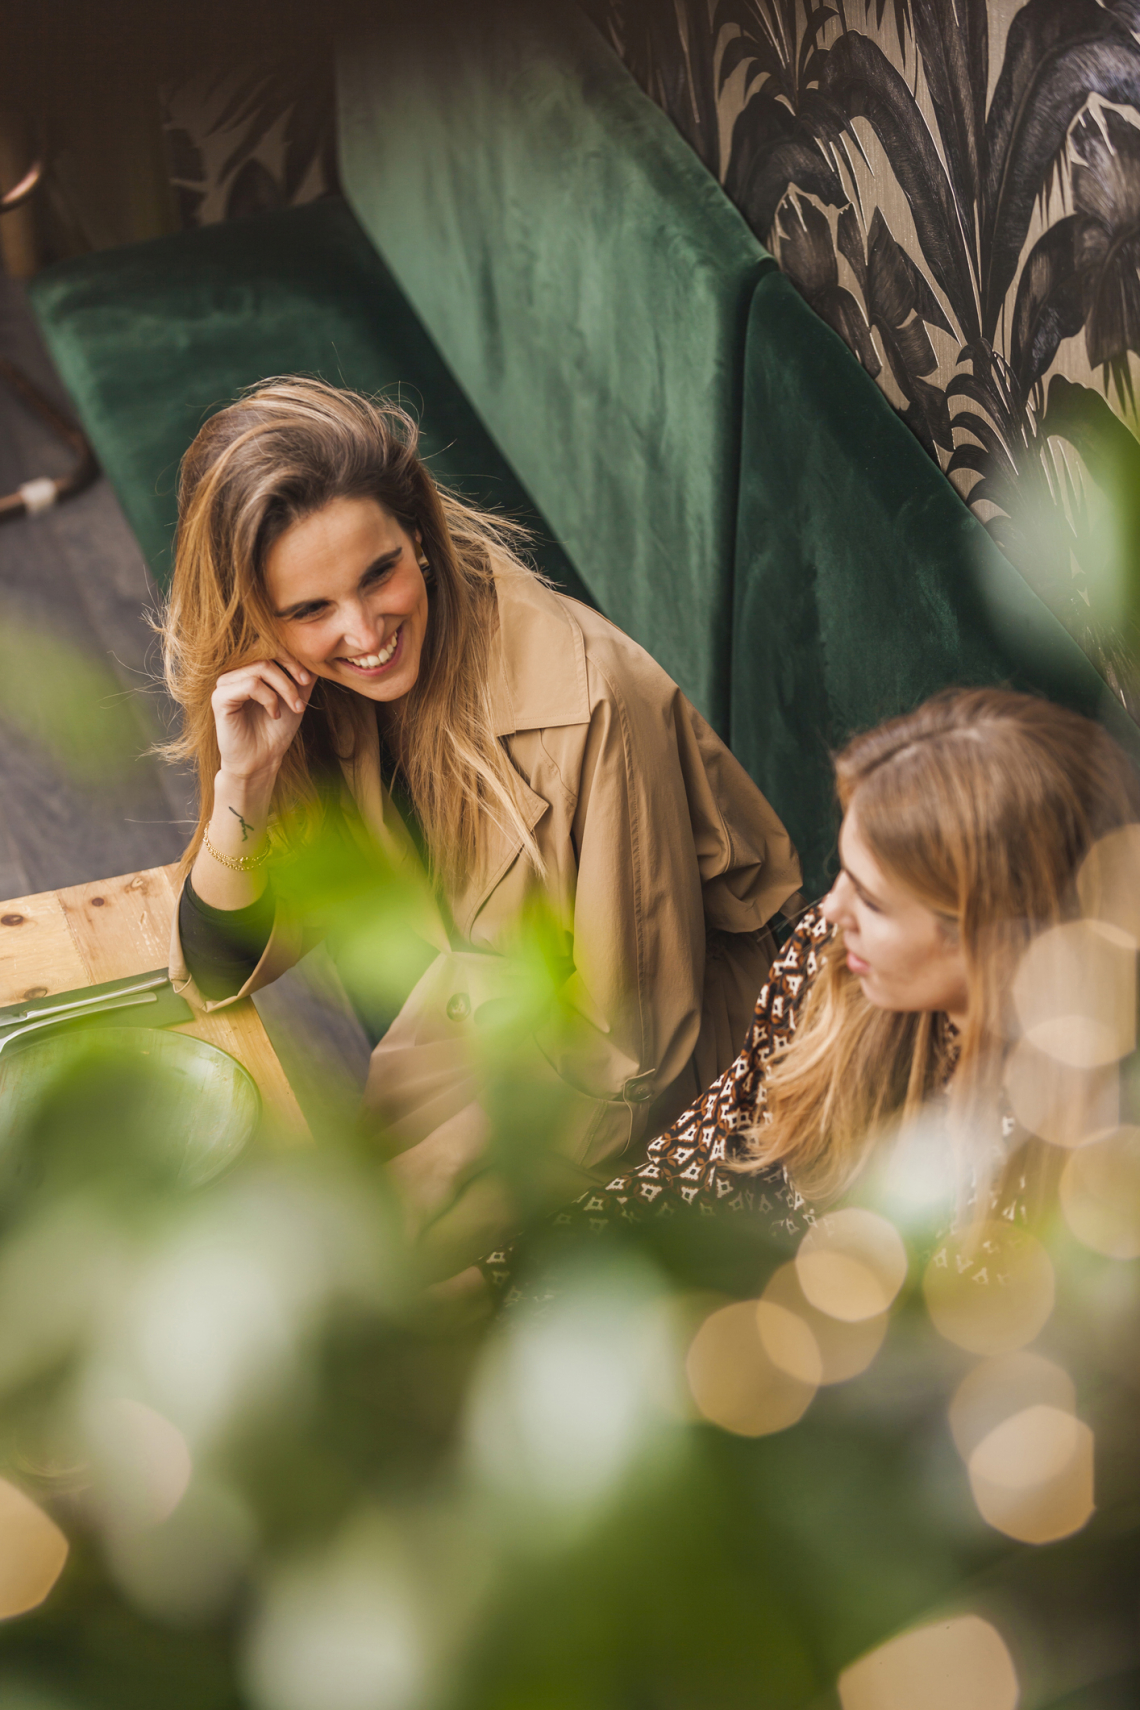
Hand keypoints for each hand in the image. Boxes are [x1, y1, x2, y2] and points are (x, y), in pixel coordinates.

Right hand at [210, 654, 313, 783]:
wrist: (262, 760)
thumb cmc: (276, 730)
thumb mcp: (296, 698)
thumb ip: (302, 677)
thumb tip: (314, 655)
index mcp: (249, 669)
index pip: (269, 647)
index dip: (291, 658)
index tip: (307, 680)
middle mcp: (235, 672)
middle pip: (266, 654)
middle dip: (291, 672)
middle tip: (302, 693)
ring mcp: (225, 684)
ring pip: (260, 668)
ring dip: (284, 688)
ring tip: (293, 708)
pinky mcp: (220, 698)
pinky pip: (250, 684)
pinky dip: (269, 698)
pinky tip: (274, 714)